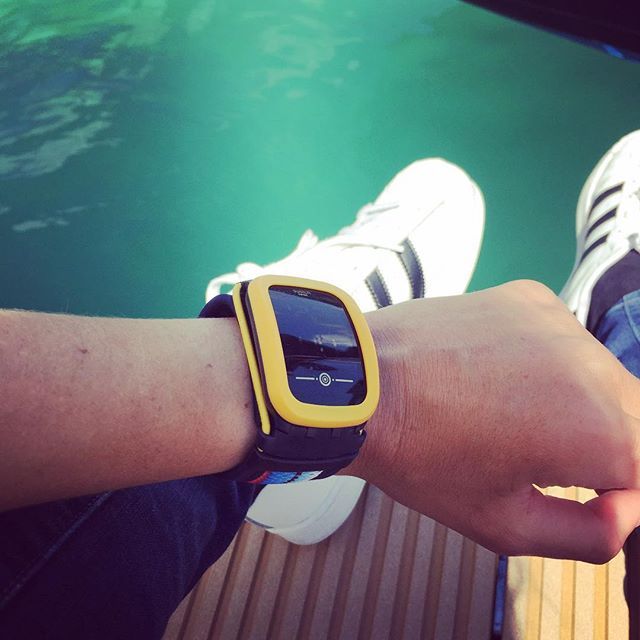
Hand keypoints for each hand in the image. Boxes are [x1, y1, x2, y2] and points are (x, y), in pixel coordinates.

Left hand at [356, 280, 639, 562]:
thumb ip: (586, 535)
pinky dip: (551, 362)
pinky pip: (564, 337)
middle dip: (607, 449)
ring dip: (581, 402)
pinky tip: (503, 375)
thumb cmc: (422, 459)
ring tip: (518, 415)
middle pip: (634, 419)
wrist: (362, 385)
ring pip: (603, 374)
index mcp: (598, 433)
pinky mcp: (530, 297)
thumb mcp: (503, 524)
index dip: (616, 495)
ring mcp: (561, 323)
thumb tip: (622, 511)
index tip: (578, 500)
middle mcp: (593, 367)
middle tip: (548, 460)